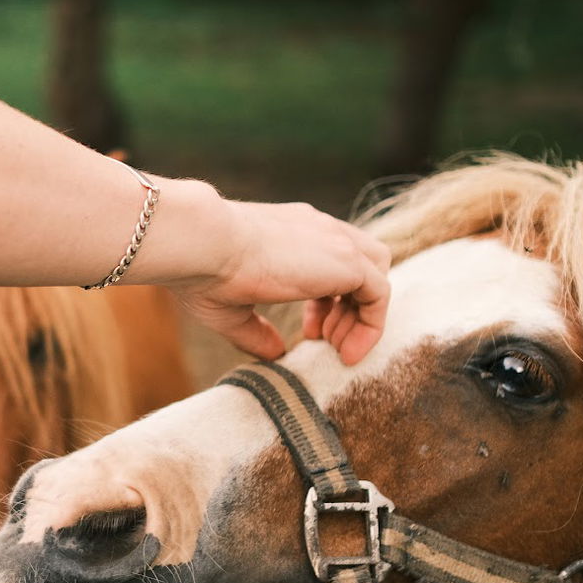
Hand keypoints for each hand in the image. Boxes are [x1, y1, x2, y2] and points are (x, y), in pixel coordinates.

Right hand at [172, 199, 391, 364]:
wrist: (203, 243)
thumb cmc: (203, 272)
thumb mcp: (233, 309)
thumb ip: (258, 331)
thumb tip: (276, 353)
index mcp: (293, 230)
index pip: (330, 258)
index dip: (326, 300)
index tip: (308, 329)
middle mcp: (319, 229)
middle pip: (362, 263)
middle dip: (348, 307)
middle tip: (324, 340)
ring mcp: (335, 241)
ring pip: (377, 274)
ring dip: (362, 315)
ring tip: (339, 349)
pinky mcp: (347, 261)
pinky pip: (380, 294)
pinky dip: (371, 325)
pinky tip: (347, 351)